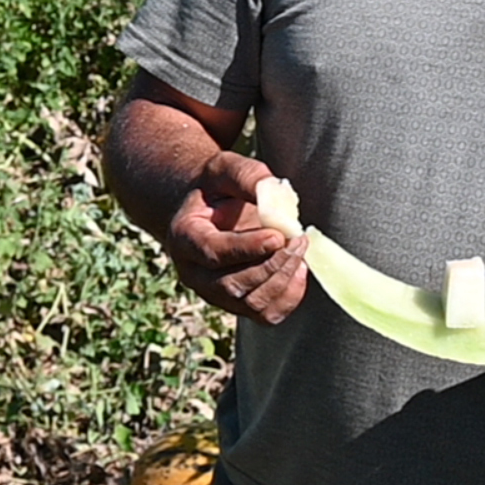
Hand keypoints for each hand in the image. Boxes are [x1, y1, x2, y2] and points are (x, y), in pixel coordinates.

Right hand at [163, 151, 307, 325]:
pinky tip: (298, 268)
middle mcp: (194, 273)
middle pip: (232, 284)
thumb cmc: (217, 189)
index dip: (247, 248)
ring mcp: (215, 294)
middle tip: (298, 238)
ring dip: (283, 279)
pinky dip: (290, 296)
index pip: (212, 253)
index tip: (278, 236)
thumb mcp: (225, 169)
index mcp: (185, 237)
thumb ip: (246, 176)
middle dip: (271, 264)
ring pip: (251, 304)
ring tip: (300, 248)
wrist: (210, 210)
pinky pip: (266, 315)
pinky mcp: (238, 304)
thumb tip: (275, 192)